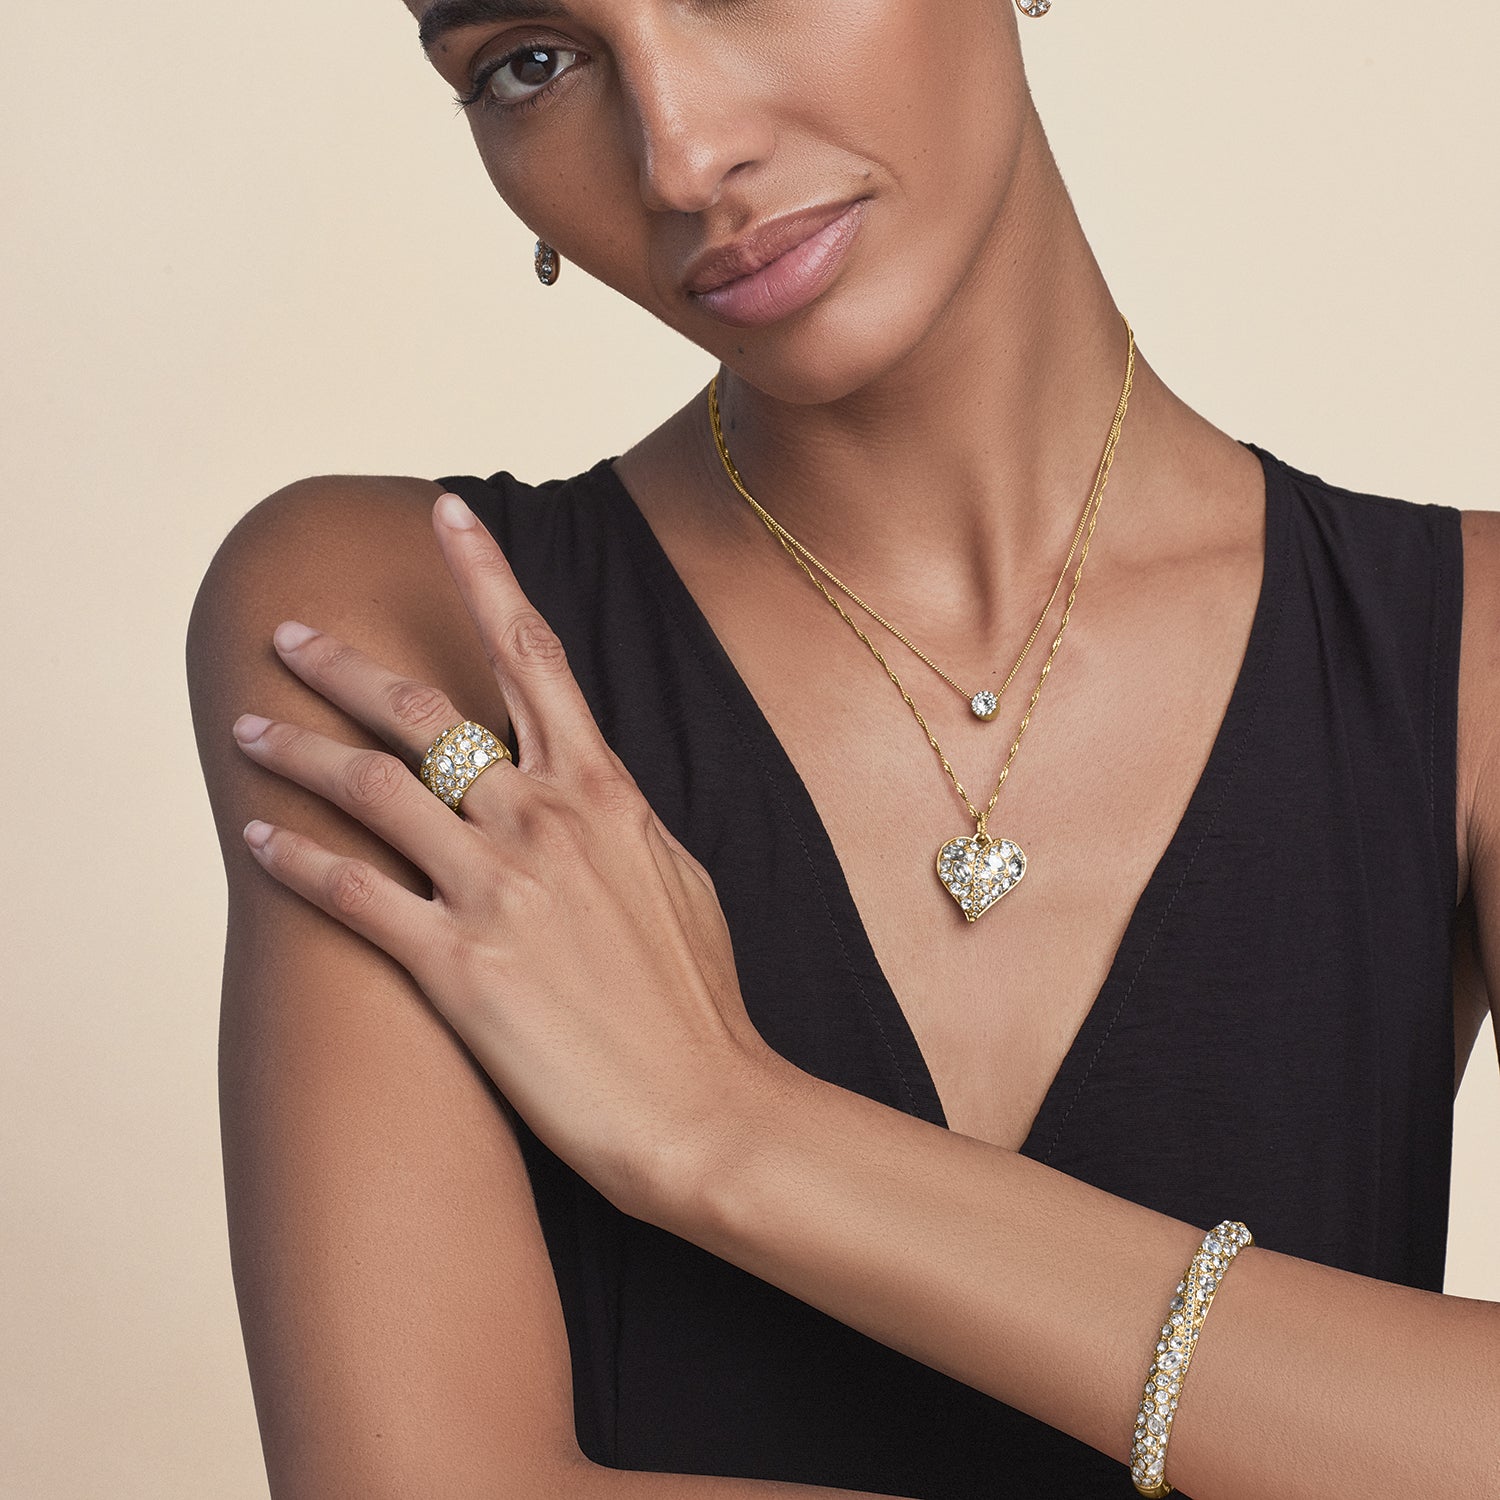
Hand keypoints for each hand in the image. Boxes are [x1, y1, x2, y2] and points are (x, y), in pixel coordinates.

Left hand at [230, 490, 788, 1227]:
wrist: (701, 1103)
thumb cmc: (698, 996)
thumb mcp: (678, 874)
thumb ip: (620, 817)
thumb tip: (589, 787)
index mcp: (601, 789)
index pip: (533, 651)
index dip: (484, 572)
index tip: (446, 513)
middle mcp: (541, 819)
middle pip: (421, 709)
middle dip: (342, 663)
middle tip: (288, 634)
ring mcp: (495, 887)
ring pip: (371, 788)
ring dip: (296, 750)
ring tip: (247, 727)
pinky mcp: (456, 963)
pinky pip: (354, 894)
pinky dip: (299, 859)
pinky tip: (260, 838)